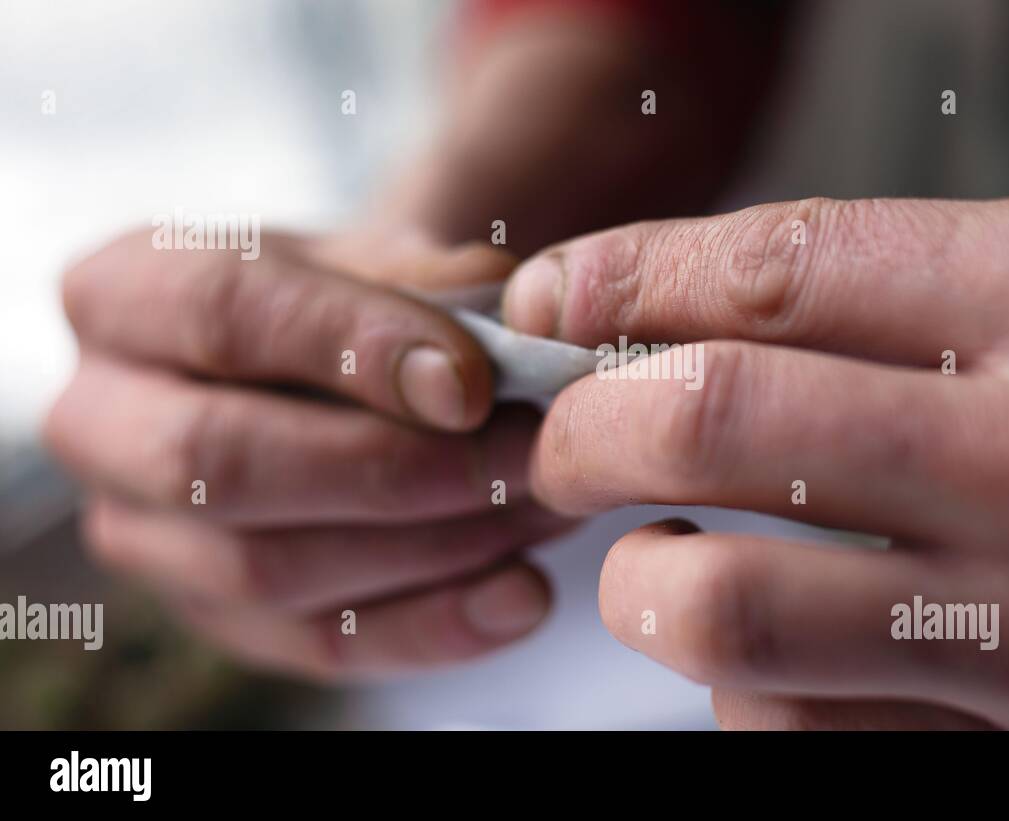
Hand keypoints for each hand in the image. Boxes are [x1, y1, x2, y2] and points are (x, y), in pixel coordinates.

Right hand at [45, 228, 572, 680]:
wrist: (322, 378)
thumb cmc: (349, 307)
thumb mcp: (380, 261)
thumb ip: (435, 282)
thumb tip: (509, 336)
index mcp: (124, 294)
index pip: (221, 314)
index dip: (353, 349)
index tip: (474, 382)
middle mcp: (100, 420)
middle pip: (220, 461)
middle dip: (395, 466)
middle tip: (528, 453)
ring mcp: (142, 535)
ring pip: (268, 569)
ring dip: (431, 547)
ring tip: (543, 507)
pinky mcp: (209, 617)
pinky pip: (315, 645)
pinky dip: (431, 628)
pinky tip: (520, 594)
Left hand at [502, 198, 1008, 727]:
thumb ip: (919, 296)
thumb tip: (674, 312)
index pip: (778, 265)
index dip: (628, 278)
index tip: (555, 297)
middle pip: (710, 418)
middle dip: (585, 431)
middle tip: (564, 441)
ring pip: (719, 604)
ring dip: (638, 584)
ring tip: (650, 561)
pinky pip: (791, 725)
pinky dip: (742, 690)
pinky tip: (773, 660)